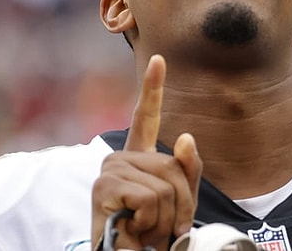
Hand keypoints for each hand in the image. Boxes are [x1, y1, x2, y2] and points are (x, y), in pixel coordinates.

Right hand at [91, 55, 202, 249]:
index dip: (152, 88)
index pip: (146, 117)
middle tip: (161, 226)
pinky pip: (149, 196)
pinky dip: (149, 220)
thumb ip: (187, 171)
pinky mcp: (105, 185)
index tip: (158, 59)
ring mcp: (110, 169)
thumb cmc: (151, 233)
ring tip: (144, 229)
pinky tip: (132, 228)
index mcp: (137, 157)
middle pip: (173, 164)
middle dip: (180, 203)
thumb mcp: (178, 201)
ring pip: (164, 185)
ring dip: (163, 217)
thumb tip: (186, 137)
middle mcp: (119, 158)